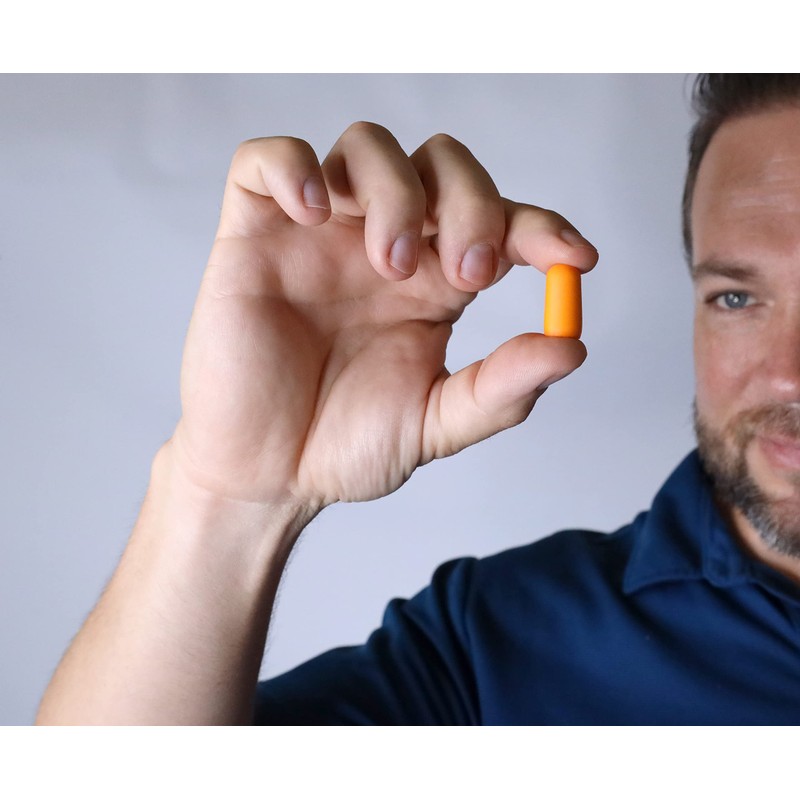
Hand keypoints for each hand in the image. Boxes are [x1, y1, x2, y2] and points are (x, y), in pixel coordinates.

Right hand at [167, 123, 597, 510]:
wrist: (266, 476)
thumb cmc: (343, 448)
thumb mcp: (435, 425)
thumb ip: (500, 389)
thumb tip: (570, 347)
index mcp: (432, 284)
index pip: (499, 221)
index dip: (542, 227)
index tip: (573, 258)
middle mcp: (382, 245)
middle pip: (442, 165)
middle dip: (471, 204)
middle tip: (468, 273)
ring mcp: (319, 234)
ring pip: (367, 146)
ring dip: (396, 191)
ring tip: (387, 266)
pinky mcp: (254, 234)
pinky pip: (267, 159)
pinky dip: (293, 167)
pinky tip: (312, 215)